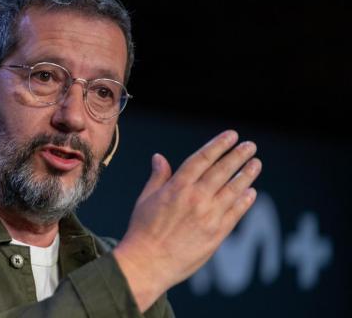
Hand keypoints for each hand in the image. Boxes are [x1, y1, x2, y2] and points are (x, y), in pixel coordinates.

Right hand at [113, 130, 261, 311]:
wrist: (148, 262)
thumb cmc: (142, 230)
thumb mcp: (146, 199)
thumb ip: (158, 177)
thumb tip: (159, 157)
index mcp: (177, 187)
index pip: (202, 159)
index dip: (218, 145)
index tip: (231, 135)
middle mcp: (195, 198)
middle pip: (222, 171)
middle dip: (238, 156)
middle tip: (250, 146)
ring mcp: (208, 216)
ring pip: (233, 190)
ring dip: (246, 175)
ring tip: (256, 164)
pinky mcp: (216, 234)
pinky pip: (235, 213)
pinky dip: (244, 201)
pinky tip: (251, 192)